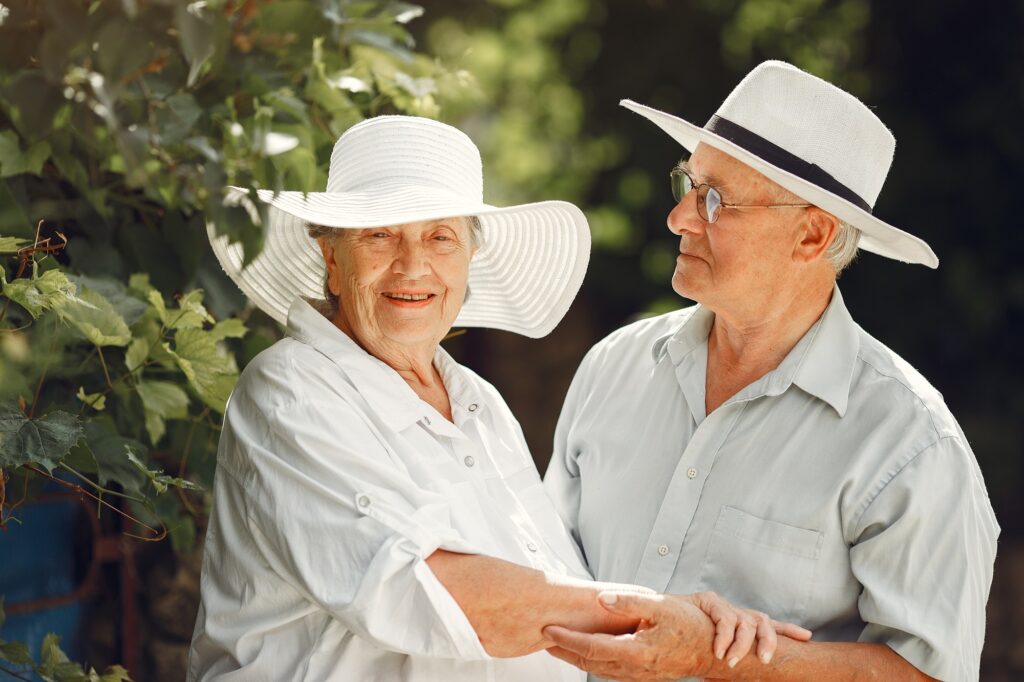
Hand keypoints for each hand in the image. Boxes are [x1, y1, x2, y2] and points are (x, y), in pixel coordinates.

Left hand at [543, 591, 811, 680]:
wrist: (714, 651)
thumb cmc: (691, 625)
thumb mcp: (662, 606)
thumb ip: (629, 603)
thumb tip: (601, 600)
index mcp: (636, 652)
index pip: (592, 647)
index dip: (568, 639)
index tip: (548, 629)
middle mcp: (635, 669)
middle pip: (590, 662)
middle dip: (564, 651)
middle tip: (542, 638)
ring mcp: (639, 676)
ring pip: (599, 669)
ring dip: (576, 658)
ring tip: (556, 646)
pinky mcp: (643, 675)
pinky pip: (610, 671)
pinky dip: (592, 662)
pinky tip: (586, 653)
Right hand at [686, 591, 811, 667]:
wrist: (658, 618)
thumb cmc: (687, 639)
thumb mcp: (714, 649)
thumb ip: (729, 655)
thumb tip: (741, 674)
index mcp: (742, 623)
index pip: (770, 625)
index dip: (789, 630)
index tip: (807, 637)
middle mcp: (736, 612)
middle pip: (764, 622)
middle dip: (770, 642)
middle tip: (766, 660)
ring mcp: (723, 605)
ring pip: (746, 622)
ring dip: (741, 645)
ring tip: (731, 662)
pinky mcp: (708, 599)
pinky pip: (724, 618)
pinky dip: (723, 637)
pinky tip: (718, 651)